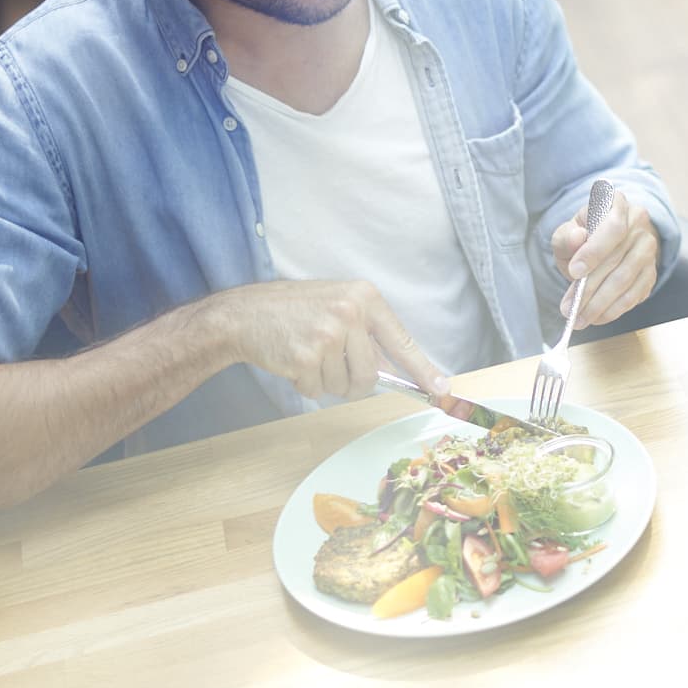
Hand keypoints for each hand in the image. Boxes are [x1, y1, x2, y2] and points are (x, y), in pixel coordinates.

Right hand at [205, 280, 446, 401]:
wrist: (246, 313)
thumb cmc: (295, 311)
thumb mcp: (339, 305)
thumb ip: (368, 334)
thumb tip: (397, 372)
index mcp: (365, 297)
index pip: (402, 341)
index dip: (423, 370)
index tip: (441, 391)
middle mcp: (350, 312)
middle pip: (372, 374)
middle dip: (354, 382)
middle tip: (333, 368)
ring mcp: (328, 334)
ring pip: (345, 385)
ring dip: (327, 382)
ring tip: (308, 356)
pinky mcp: (306, 356)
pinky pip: (318, 390)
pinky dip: (306, 384)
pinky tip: (293, 361)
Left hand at [550, 189, 659, 327]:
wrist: (604, 243)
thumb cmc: (583, 236)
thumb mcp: (567, 232)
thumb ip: (566, 236)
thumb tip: (577, 237)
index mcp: (617, 203)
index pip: (612, 227)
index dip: (594, 251)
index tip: (574, 271)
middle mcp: (638, 222)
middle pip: (617, 259)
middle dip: (590, 288)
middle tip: (569, 307)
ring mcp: (648, 248)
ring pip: (625, 280)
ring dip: (600, 304)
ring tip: (579, 317)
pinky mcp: (652, 272)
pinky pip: (635, 295)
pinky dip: (614, 309)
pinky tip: (597, 317)